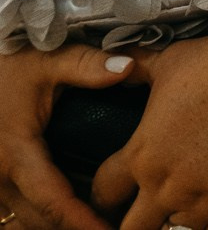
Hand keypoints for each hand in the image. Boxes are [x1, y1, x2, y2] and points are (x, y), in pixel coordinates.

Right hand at [0, 44, 136, 229]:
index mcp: (16, 153)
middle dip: (78, 228)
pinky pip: (16, 212)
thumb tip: (129, 67)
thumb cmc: (7, 67)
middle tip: (118, 225)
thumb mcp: (46, 60)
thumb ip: (87, 66)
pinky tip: (71, 214)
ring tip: (100, 222)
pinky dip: (42, 217)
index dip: (84, 223)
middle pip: (41, 221)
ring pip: (26, 220)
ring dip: (59, 225)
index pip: (53, 202)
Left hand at [89, 34, 207, 229]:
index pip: (104, 192)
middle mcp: (164, 188)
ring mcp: (200, 204)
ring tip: (184, 214)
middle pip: (131, 228)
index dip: (106, 194)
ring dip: (174, 226)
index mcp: (142, 156)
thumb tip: (115, 60)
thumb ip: (138, 67)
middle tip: (146, 212)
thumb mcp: (170, 60)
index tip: (115, 193)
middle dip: (135, 221)